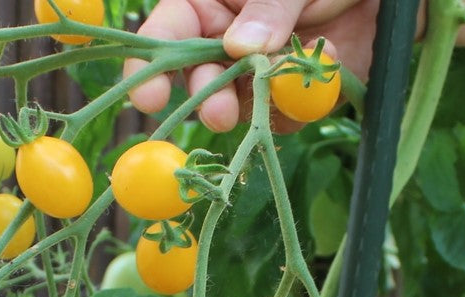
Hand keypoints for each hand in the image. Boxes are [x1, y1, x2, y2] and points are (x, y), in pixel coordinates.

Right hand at [124, 0, 383, 131]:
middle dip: (206, 99)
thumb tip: (235, 47)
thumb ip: (270, 6)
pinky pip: (280, 118)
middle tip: (220, 112)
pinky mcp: (288, 101)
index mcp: (211, 2)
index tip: (150, 95)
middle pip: (196, 81)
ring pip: (235, 106)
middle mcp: (225, 43)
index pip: (168, 32)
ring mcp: (254, 76)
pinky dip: (292, 110)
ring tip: (265, 97)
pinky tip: (314, 78)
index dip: (150, 65)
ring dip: (246, 109)